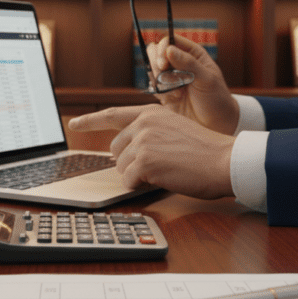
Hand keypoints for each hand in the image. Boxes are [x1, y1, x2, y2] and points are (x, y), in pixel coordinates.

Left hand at [68, 105, 235, 199]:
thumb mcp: (174, 129)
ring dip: (138, 175)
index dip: (89, 121)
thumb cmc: (205, 151)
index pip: (111, 115)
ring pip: (122, 168)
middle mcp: (143, 123)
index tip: (73, 124)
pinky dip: (141, 186)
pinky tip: (163, 178)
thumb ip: (149, 133)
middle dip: (128, 163)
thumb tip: (124, 152)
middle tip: (155, 167)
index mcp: (150, 113)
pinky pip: (129, 181)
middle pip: (115, 150)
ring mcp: (142, 142)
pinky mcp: (144, 162)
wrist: (223, 161)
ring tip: (165, 170)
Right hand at [148, 35, 238, 134]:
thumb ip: (188, 63)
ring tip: (178, 93)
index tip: (163, 63)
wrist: (215, 124)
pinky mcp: (164, 92)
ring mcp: (170, 77)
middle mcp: (179, 62)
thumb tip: (169, 49)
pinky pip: (153, 86)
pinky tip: (175, 99)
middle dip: (156, 64)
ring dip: (160, 80)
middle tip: (162, 75)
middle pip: (155, 52)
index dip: (162, 49)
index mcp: (192, 53)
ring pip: (152, 69)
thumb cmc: (216, 99)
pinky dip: (160, 92)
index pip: (169, 41)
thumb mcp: (206, 79)